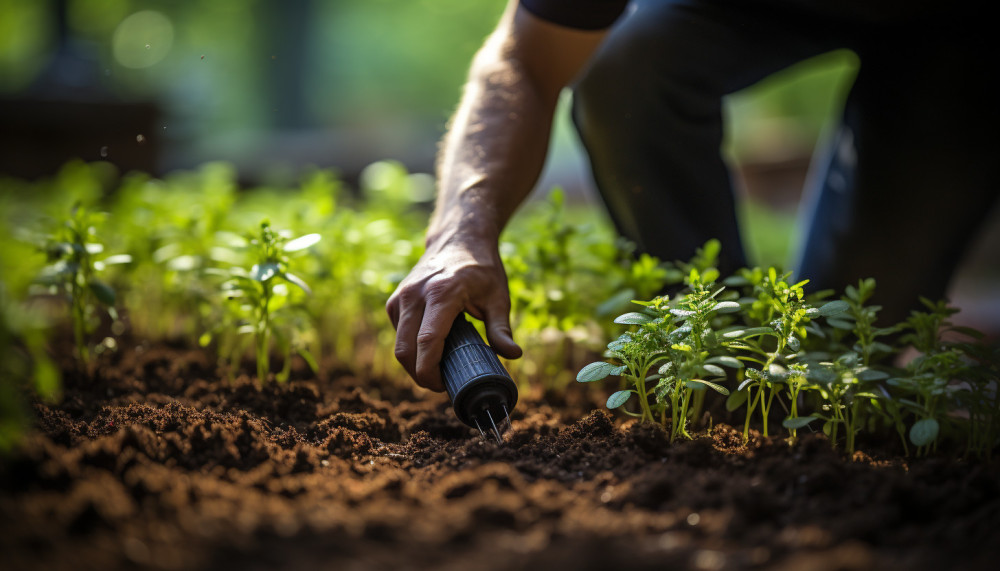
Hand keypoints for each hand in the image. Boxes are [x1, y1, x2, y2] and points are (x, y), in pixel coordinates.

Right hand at [386, 234, 521, 390]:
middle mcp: (415, 294)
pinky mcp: (395, 300)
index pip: (427, 342)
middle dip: (420, 375)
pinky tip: (431, 348)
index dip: (431, 372)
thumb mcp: (498, 297)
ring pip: (398, 345)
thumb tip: (514, 355)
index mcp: (442, 294)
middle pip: (405, 350)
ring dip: (414, 364)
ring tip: (439, 368)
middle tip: (442, 384)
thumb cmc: (481, 268)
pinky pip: (399, 334)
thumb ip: (501, 328)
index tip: (443, 386)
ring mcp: (402, 296)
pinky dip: (411, 348)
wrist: (458, 238)